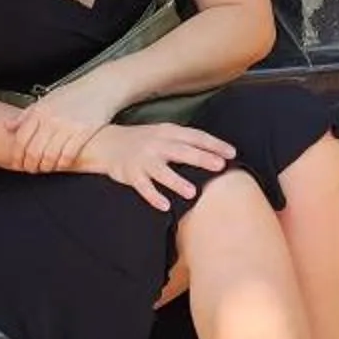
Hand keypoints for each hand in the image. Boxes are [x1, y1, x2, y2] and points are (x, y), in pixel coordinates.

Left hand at [6, 75, 122, 173]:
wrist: (101, 87)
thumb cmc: (73, 94)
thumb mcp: (46, 100)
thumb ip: (26, 115)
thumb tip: (8, 127)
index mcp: (39, 110)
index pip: (21, 139)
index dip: (17, 155)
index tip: (17, 164)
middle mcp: (51, 118)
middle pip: (34, 150)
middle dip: (30, 164)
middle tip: (31, 170)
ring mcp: (67, 125)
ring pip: (50, 155)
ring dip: (46, 166)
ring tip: (45, 169)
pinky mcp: (84, 131)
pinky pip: (68, 154)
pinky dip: (62, 164)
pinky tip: (61, 165)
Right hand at [83, 122, 234, 211]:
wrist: (107, 143)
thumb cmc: (143, 141)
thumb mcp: (164, 134)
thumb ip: (185, 142)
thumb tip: (217, 154)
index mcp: (168, 132)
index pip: (195, 136)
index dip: (214, 144)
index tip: (232, 153)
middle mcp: (156, 144)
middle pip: (181, 151)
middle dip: (201, 158)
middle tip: (219, 166)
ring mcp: (143, 159)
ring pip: (161, 171)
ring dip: (176, 181)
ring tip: (192, 192)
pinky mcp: (130, 174)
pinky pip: (143, 187)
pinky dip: (153, 196)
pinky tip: (165, 206)